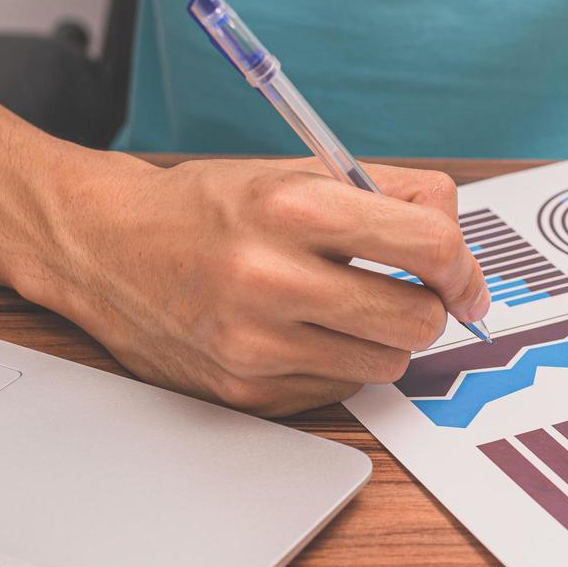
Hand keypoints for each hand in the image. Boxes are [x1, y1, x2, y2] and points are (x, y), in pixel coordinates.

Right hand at [24, 155, 488, 415]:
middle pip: (418, 319)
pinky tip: (299, 333)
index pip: (429, 247)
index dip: (463, 266)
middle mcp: (272, 279)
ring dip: (382, 339)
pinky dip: (337, 364)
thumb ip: (389, 195)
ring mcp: (256, 346)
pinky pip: (339, 390)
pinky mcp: (245, 392)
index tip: (463, 278)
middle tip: (404, 291)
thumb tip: (459, 241)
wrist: (104, 248)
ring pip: (387, 364)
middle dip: (427, 306)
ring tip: (343, 308)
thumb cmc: (206, 208)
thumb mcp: (294, 173)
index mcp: (292, 208)